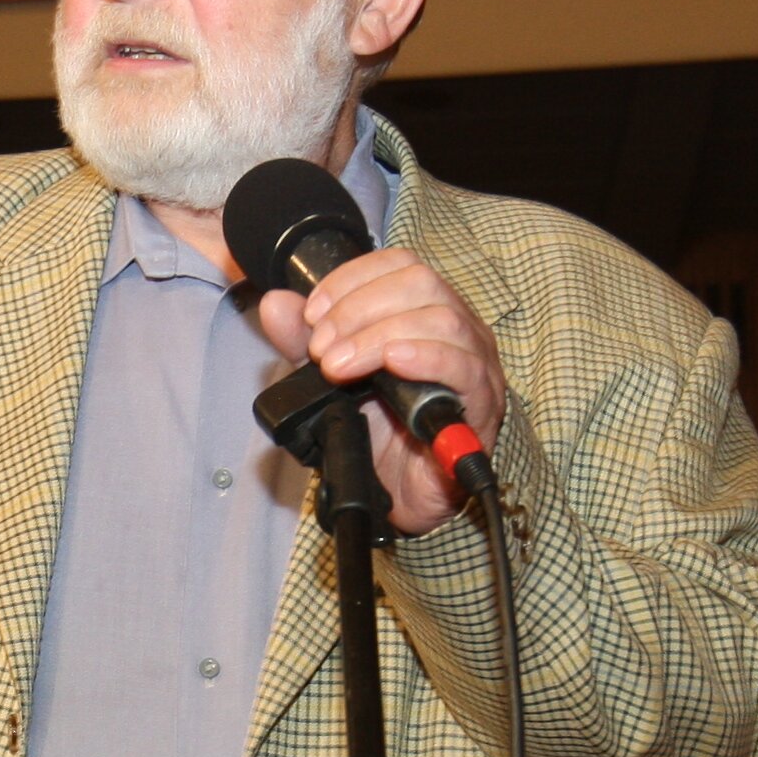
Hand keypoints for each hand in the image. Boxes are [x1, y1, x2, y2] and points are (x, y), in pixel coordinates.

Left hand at [251, 248, 503, 535]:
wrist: (396, 492)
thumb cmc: (376, 430)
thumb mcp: (327, 379)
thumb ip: (301, 341)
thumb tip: (275, 305)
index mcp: (423, 310)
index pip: (398, 264)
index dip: (351, 279)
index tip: (312, 313)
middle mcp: (457, 327)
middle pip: (419, 283)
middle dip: (359, 309)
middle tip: (322, 349)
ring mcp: (475, 361)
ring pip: (441, 320)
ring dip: (379, 336)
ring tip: (339, 367)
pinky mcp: (482, 402)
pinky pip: (465, 367)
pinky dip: (427, 358)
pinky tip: (394, 363)